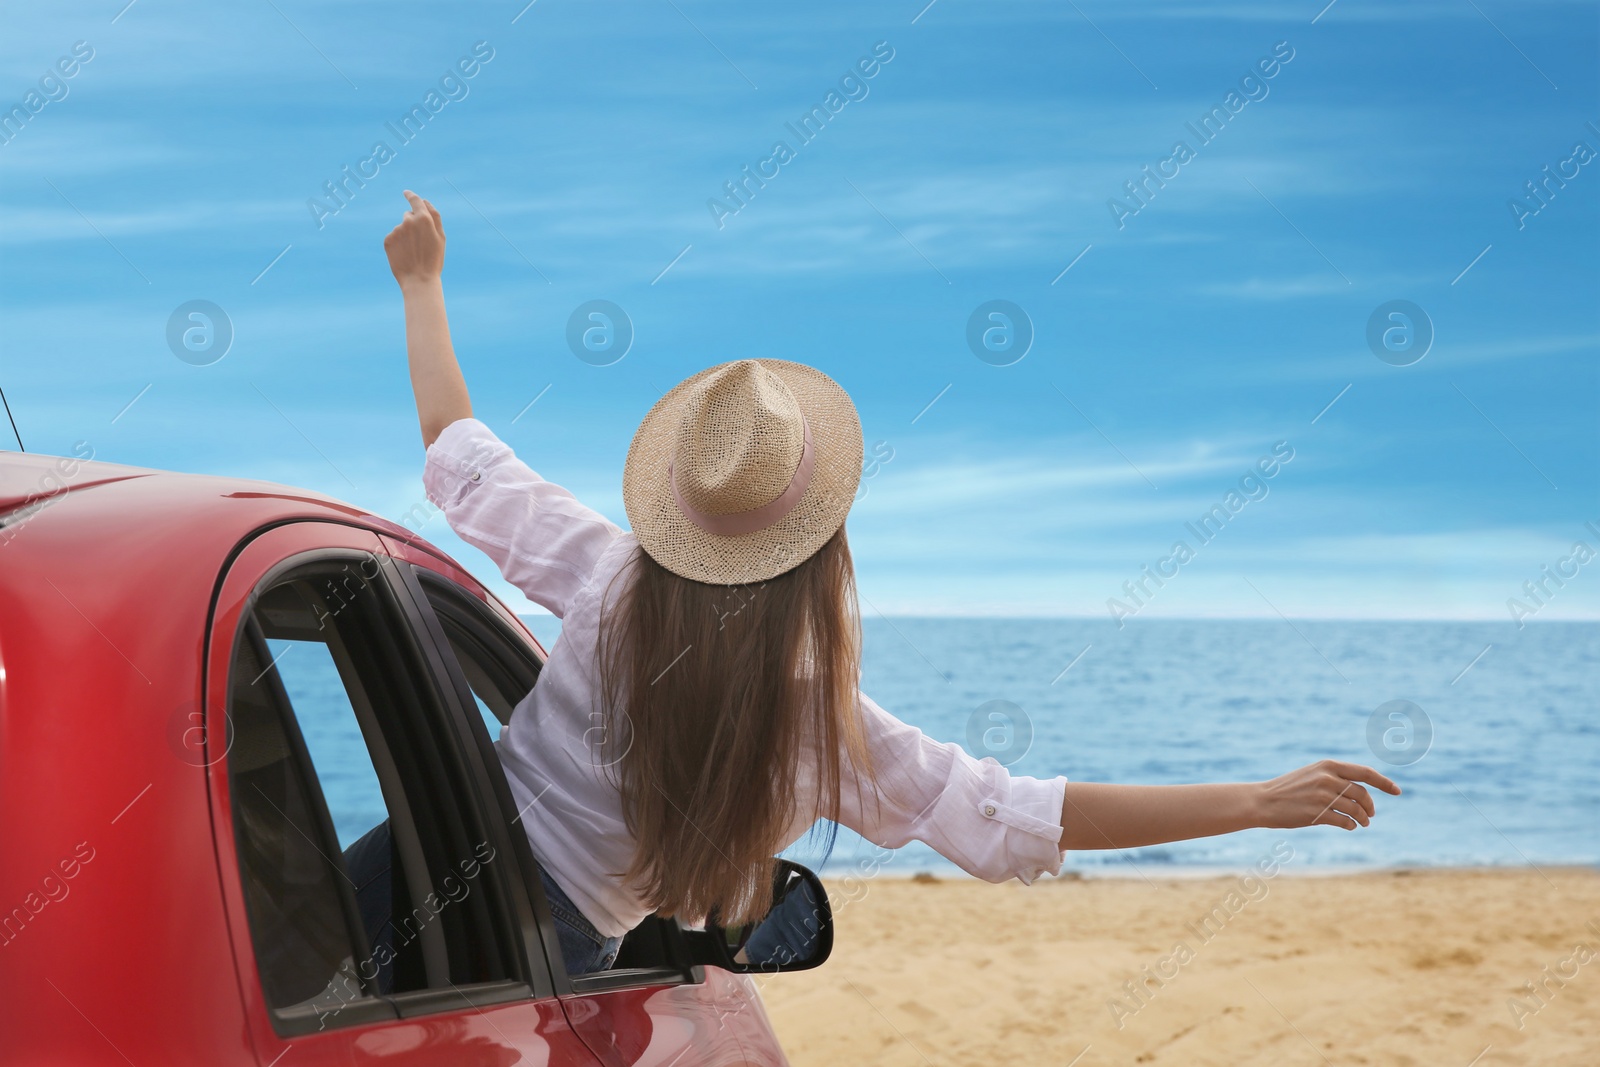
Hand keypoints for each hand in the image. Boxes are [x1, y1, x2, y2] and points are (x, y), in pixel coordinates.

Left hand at [384, 190, 444, 289]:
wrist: (419, 280)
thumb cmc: (433, 259)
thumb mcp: (441, 237)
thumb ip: (434, 216)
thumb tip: (425, 201)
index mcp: (424, 218)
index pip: (415, 200)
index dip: (411, 195)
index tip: (406, 193)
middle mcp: (408, 221)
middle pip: (408, 216)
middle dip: (413, 225)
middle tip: (421, 244)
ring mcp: (397, 230)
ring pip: (401, 228)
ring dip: (406, 236)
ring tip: (413, 252)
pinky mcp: (388, 240)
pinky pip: (393, 237)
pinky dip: (398, 244)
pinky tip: (404, 255)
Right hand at [1255, 759, 1399, 830]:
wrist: (1263, 800)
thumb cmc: (1289, 789)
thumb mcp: (1312, 775)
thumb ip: (1335, 778)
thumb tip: (1362, 792)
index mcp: (1327, 765)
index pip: (1365, 773)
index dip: (1384, 782)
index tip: (1397, 791)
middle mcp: (1327, 778)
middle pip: (1362, 794)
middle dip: (1370, 806)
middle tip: (1370, 815)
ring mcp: (1322, 796)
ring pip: (1356, 810)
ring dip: (1362, 819)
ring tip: (1362, 823)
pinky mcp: (1317, 813)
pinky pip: (1344, 822)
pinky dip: (1350, 826)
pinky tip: (1349, 826)